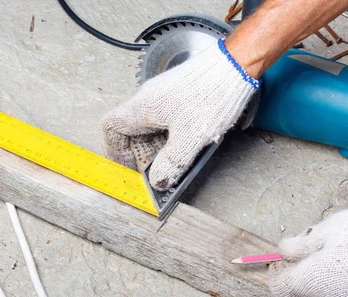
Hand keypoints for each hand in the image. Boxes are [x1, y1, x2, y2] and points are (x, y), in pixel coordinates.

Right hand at [101, 38, 258, 189]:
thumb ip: (172, 163)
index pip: (111, 127)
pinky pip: (165, 119)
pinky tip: (187, 144)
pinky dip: (170, 136)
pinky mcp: (178, 93)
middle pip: (131, 130)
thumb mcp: (190, 138)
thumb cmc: (213, 93)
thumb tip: (158, 181)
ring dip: (157, 147)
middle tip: (156, 172)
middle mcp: (148, 99)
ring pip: (150, 126)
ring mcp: (163, 95)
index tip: (127, 167)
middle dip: (141, 154)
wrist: (236, 63)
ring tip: (175, 161)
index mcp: (142, 107)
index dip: (114, 150)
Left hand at [269, 200, 347, 296]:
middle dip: (315, 272)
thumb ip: (299, 245)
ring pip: (336, 296)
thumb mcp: (327, 229)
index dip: (281, 273)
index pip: (279, 289)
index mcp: (312, 281)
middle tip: (332, 247)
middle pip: (311, 290)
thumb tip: (284, 251)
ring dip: (339, 280)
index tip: (290, 260)